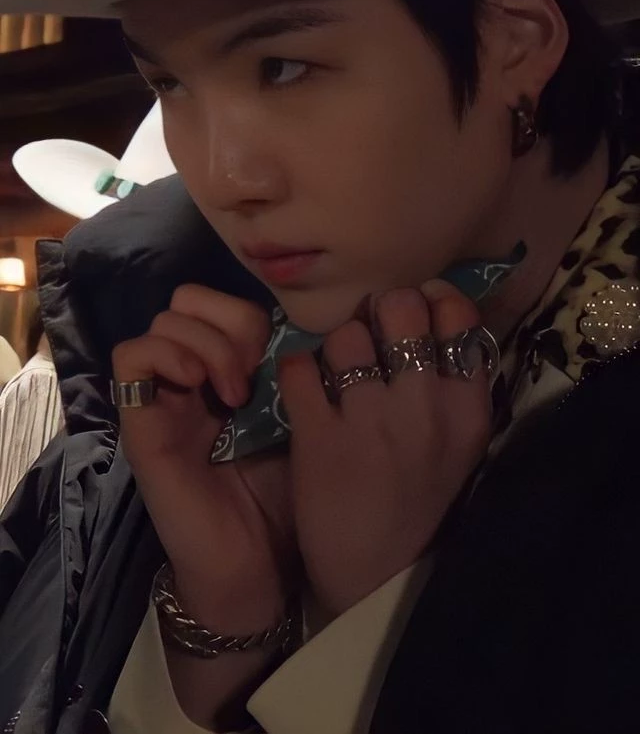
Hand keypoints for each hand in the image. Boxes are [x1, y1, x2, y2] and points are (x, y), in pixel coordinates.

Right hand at [112, 285, 296, 634]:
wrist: (257, 564)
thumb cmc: (284, 497)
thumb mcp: (298, 419)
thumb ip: (292, 370)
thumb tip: (303, 323)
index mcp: (227, 372)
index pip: (221, 303)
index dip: (249, 315)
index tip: (279, 359)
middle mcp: (190, 378)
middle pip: (189, 299)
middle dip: (227, 323)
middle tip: (253, 372)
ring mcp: (162, 398)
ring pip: (164, 320)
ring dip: (206, 344)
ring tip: (233, 393)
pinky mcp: (140, 423)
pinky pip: (130, 357)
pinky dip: (165, 355)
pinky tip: (196, 386)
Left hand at [279, 280, 491, 617]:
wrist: (376, 575)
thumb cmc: (419, 497)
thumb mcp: (458, 441)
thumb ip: (453, 379)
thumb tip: (430, 303)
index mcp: (468, 407)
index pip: (455, 311)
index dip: (428, 302)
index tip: (410, 320)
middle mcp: (426, 407)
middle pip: (400, 305)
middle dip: (379, 310)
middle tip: (369, 334)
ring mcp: (371, 423)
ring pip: (346, 333)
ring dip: (335, 344)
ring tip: (336, 371)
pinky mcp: (319, 440)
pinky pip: (299, 368)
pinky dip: (296, 371)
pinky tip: (304, 388)